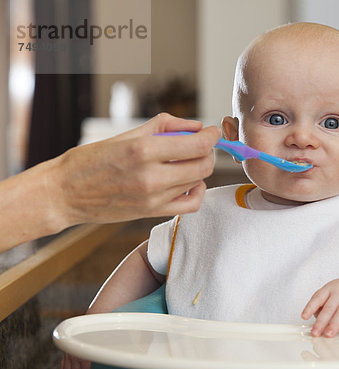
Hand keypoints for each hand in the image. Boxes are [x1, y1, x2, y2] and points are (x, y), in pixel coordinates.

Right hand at [51, 113, 220, 225]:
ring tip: (185, 160)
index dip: (212, 136)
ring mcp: (153, 198)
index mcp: (143, 150)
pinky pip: (191, 205)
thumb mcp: (127, 134)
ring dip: (199, 168)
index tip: (213, 131)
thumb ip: (166, 126)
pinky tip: (188, 182)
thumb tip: (196, 126)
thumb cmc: (91, 160)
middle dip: (208, 151)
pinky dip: (197, 191)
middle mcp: (151, 176)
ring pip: (198, 181)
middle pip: (204, 164)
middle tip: (200, 145)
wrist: (65, 193)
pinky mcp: (152, 213)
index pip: (198, 144)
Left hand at [302, 276, 338, 337]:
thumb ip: (322, 303)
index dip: (310, 307)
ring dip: (335, 324)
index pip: (318, 297)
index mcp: (330, 288)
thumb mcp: (332, 291)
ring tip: (329, 334)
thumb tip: (314, 317)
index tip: (304, 316)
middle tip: (315, 332)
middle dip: (321, 321)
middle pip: (329, 307)